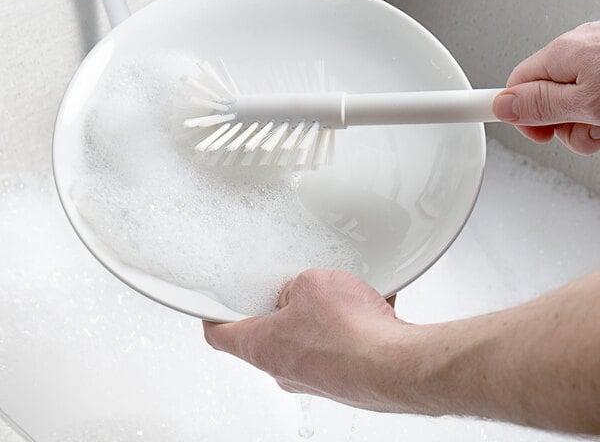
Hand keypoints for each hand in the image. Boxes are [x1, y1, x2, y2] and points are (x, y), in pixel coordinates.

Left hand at [204, 270, 599, 433]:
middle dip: (280, 306)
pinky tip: (364, 308)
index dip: (212, 314)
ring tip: (339, 296)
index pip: (218, 334)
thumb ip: (295, 284)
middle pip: (266, 334)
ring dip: (319, 315)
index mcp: (262, 346)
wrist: (398, 364)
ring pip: (306, 338)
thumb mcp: (310, 283)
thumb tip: (300, 289)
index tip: (212, 303)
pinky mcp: (343, 377)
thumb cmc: (352, 332)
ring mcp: (315, 376)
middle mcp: (284, 368)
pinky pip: (338, 343)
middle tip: (293, 285)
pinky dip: (347, 325)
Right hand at [493, 21, 599, 153]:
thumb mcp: (588, 102)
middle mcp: (578, 46)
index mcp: (561, 53)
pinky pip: (596, 90)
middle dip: (560, 124)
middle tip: (584, 130)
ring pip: (574, 98)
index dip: (508, 111)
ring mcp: (598, 52)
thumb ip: (542, 106)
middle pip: (545, 96)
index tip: (481, 118)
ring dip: (588, 121)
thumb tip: (503, 106)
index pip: (513, 85)